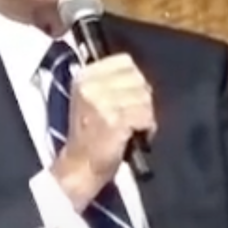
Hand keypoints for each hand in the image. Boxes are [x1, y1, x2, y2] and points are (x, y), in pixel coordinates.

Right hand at [50, 54, 154, 209]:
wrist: (79, 166)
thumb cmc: (90, 133)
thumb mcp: (92, 99)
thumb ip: (112, 82)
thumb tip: (141, 76)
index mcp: (85, 76)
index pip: (125, 61)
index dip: (134, 79)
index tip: (129, 97)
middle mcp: (91, 85)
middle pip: (138, 78)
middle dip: (142, 97)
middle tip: (133, 115)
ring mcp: (101, 102)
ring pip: (144, 97)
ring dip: (146, 114)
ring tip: (134, 126)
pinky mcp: (113, 120)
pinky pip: (145, 115)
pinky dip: (147, 127)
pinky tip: (136, 135)